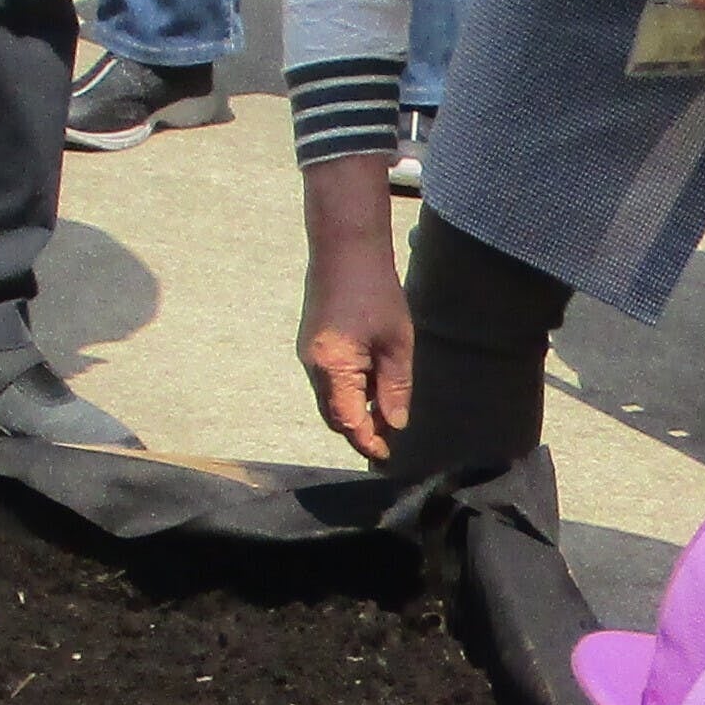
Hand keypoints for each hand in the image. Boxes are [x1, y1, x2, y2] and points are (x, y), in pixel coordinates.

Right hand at [299, 160, 416, 461]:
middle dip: (360, 429)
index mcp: (334, 367)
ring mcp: (308, 356)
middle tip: (390, 435)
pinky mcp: (311, 345)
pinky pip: (327, 382)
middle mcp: (313, 366)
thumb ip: (395, 388)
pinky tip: (371, 383)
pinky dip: (347, 392)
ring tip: (385, 408)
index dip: (367, 441)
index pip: (348, 422)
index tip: (386, 455)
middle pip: (334, 416)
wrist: (345, 249)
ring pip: (330, 400)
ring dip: (354, 410)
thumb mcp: (396, 343)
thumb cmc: (376, 292)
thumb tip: (394, 424)